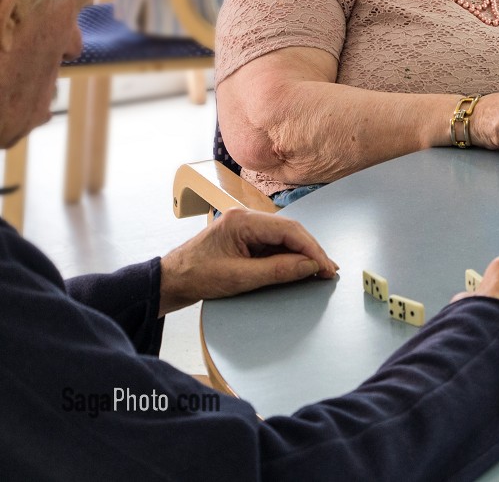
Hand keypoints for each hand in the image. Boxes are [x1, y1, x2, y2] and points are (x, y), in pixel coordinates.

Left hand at [159, 209, 337, 315]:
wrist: (169, 281)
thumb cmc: (197, 277)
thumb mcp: (239, 278)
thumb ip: (277, 271)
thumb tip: (310, 266)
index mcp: (242, 220)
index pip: (288, 230)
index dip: (311, 249)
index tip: (326, 268)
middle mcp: (245, 217)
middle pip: (289, 230)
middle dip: (310, 250)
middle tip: (329, 271)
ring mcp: (244, 226)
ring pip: (283, 237)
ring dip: (301, 253)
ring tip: (319, 270)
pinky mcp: (244, 237)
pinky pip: (273, 244)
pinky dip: (288, 256)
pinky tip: (298, 267)